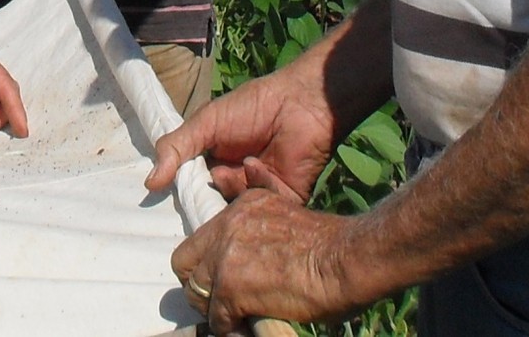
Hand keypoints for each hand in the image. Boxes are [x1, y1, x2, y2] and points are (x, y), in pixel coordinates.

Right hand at [146, 65, 339, 199]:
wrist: (299, 102)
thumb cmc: (252, 106)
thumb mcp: (206, 123)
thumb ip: (176, 148)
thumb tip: (149, 184)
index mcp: (215, 163)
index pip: (194, 188)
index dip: (184, 193)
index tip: (171, 196)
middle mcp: (236, 180)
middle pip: (214, 204)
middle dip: (208, 197)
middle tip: (208, 181)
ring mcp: (260, 191)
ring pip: (238, 209)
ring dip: (233, 187)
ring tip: (234, 168)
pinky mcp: (285, 199)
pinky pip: (266, 207)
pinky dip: (258, 185)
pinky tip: (257, 164)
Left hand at [172, 163, 364, 332]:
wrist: (344, 259)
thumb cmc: (328, 244)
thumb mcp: (287, 211)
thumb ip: (261, 212)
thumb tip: (249, 204)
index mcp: (240, 208)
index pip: (200, 238)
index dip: (205, 264)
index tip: (219, 280)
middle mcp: (226, 226)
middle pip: (185, 263)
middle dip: (199, 286)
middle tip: (220, 303)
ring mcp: (225, 256)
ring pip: (196, 293)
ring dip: (214, 310)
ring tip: (234, 319)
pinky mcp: (231, 287)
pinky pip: (217, 319)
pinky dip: (228, 330)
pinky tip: (244, 330)